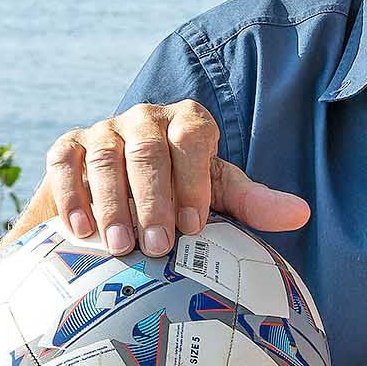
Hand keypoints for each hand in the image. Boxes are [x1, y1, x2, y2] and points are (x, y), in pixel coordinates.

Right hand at [44, 100, 309, 257]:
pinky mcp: (68, 146)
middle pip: (148, 150)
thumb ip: (253, 202)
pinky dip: (71, 194)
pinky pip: (65, 162)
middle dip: (153, 199)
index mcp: (187, 122)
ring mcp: (104, 130)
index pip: (193, 138)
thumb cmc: (180, 195)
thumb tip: (301, 214)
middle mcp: (145, 119)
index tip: (194, 227)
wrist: (121, 199)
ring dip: (112, 203)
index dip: (194, 180)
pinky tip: (81, 230)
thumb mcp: (217, 196)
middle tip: (157, 245)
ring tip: (121, 246)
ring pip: (106, 157)